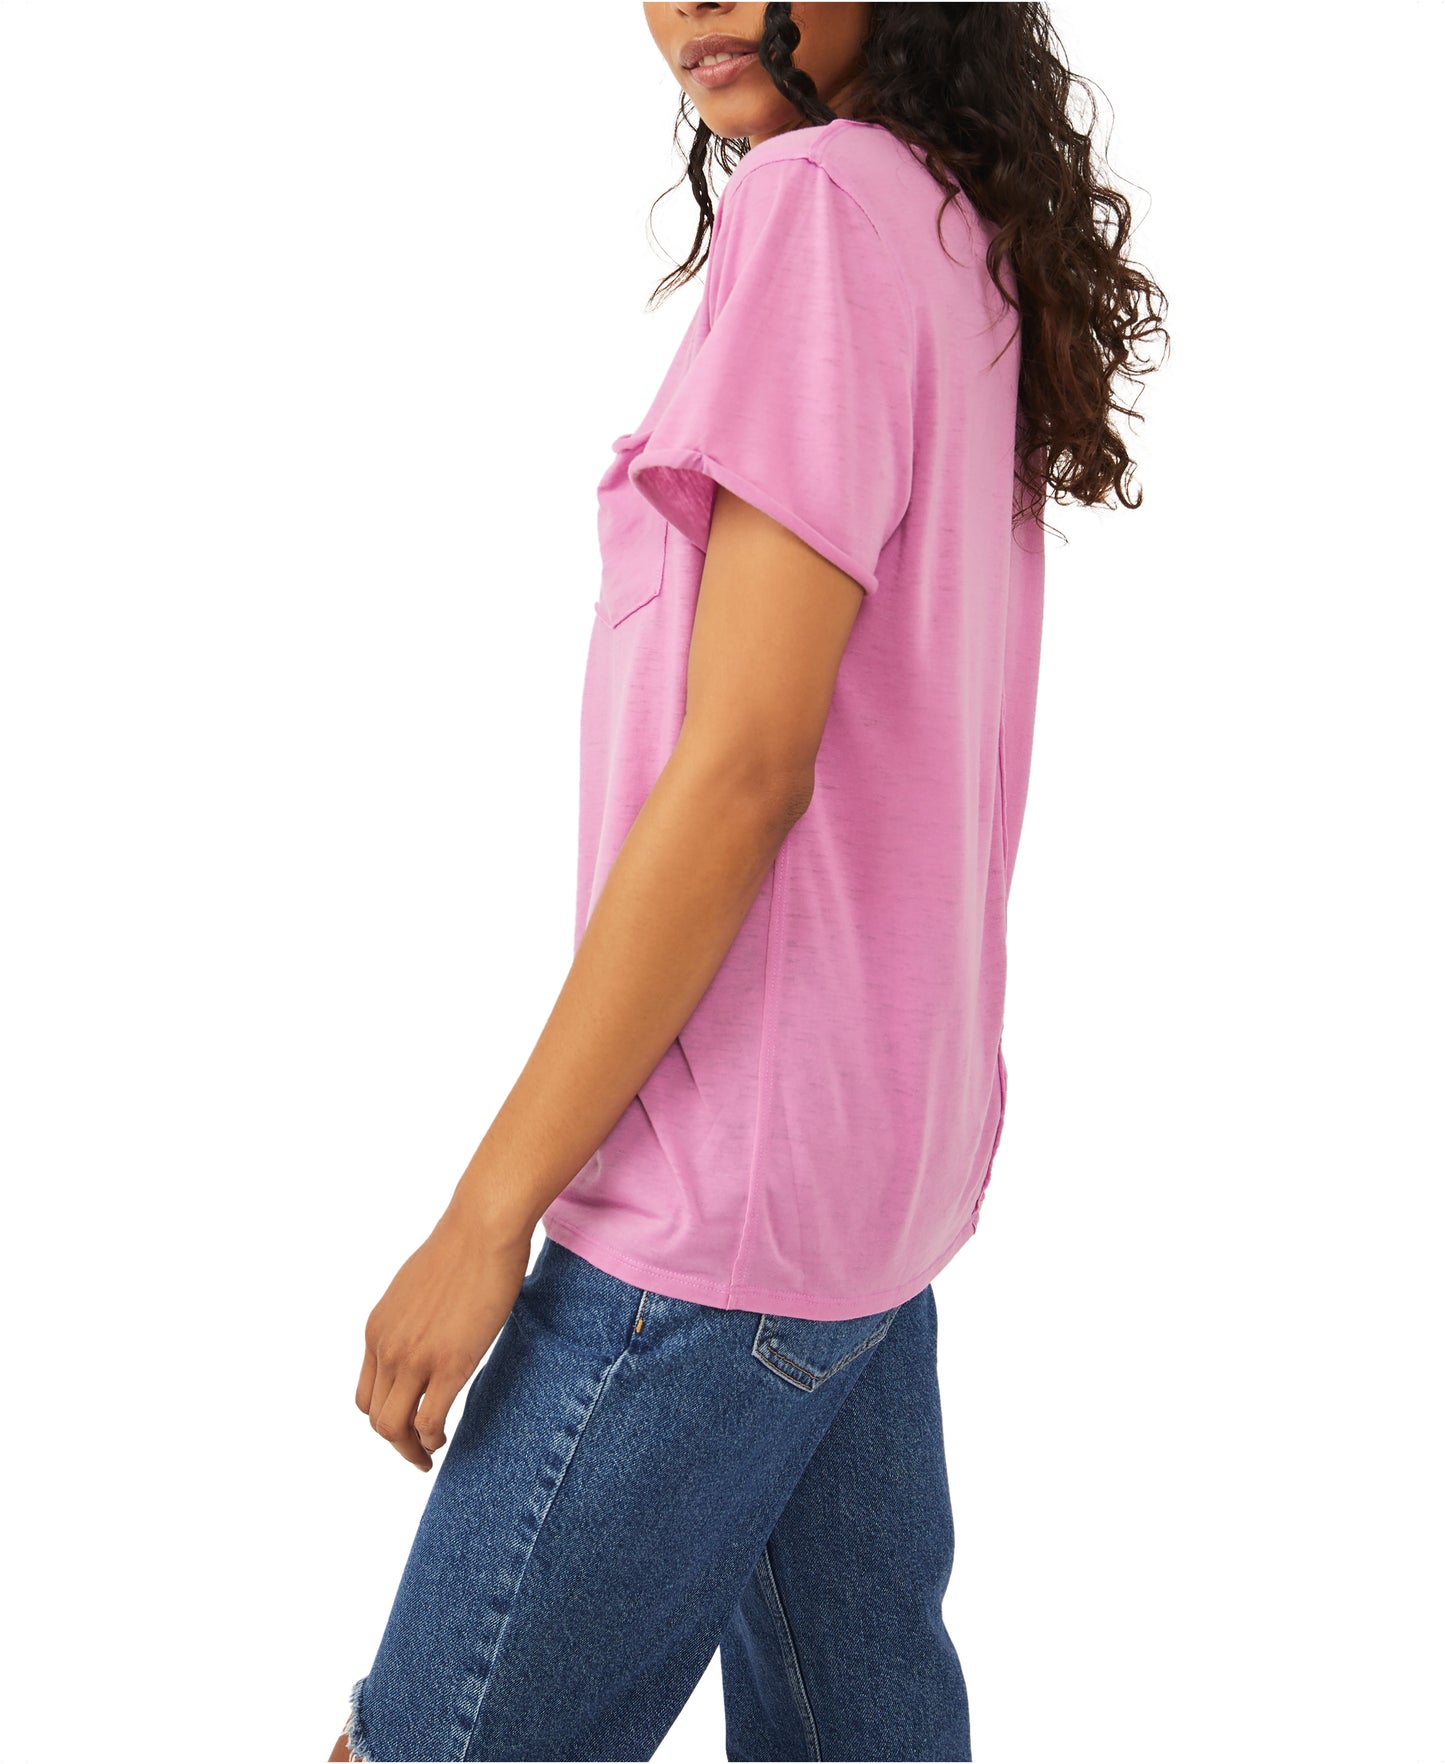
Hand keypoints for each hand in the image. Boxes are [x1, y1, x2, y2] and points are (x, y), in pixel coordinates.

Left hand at [355, 1203, 531, 1470]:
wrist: (481, 1228)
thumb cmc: (460, 1249)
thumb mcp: (414, 1288)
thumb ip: (408, 1319)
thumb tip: (422, 1331)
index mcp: (377, 1330)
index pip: (366, 1394)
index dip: (384, 1416)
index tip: (407, 1423)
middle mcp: (386, 1347)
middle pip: (375, 1417)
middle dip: (396, 1441)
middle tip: (418, 1450)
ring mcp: (415, 1358)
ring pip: (394, 1427)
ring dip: (410, 1449)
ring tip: (429, 1453)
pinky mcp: (449, 1363)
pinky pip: (429, 1421)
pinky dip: (432, 1439)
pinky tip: (444, 1437)